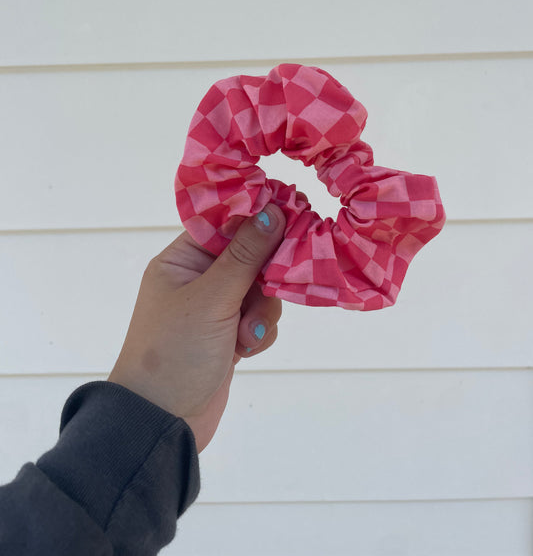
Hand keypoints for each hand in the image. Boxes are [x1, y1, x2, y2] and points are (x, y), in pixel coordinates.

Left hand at [107, 203, 285, 452]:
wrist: (162, 423)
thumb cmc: (174, 352)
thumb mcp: (211, 299)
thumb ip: (246, 255)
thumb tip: (274, 210)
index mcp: (180, 261)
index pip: (225, 224)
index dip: (258, 219)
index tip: (292, 214)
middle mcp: (197, 280)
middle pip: (250, 256)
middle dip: (263, 278)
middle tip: (271, 288)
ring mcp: (214, 309)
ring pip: (261, 290)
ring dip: (261, 311)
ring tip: (245, 333)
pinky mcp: (228, 335)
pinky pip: (260, 318)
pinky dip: (259, 331)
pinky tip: (245, 349)